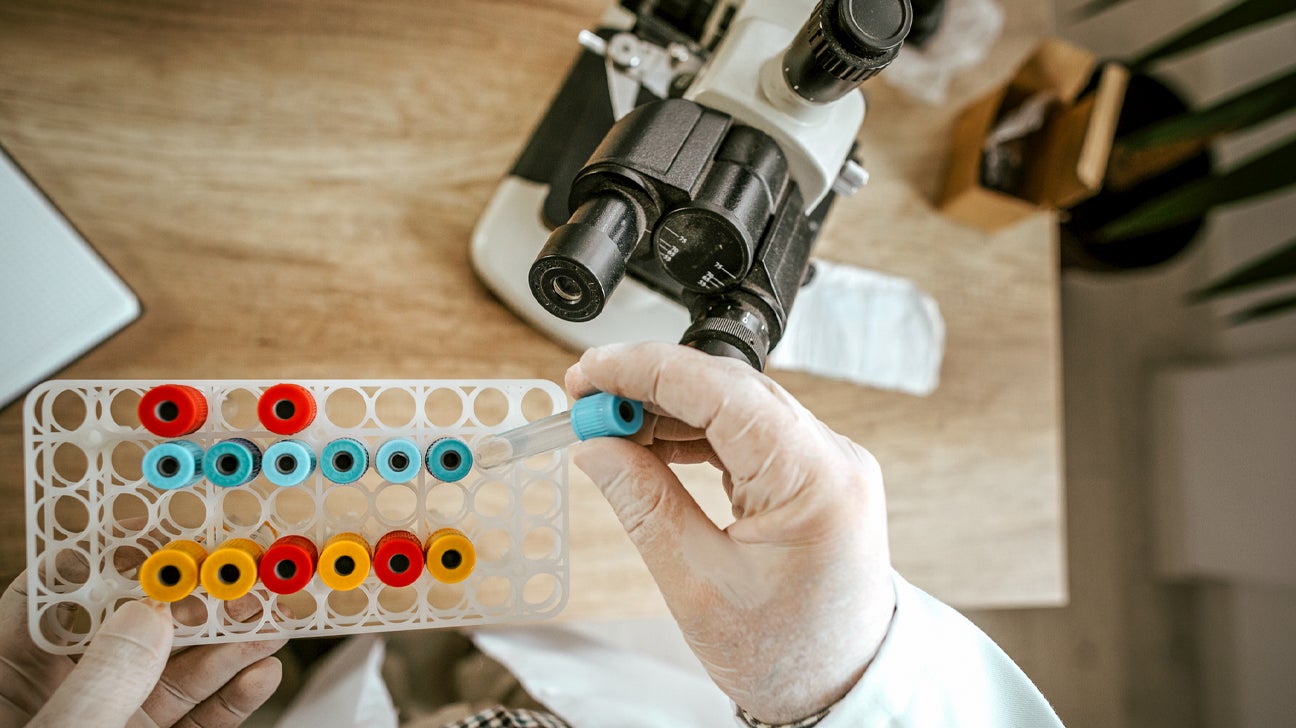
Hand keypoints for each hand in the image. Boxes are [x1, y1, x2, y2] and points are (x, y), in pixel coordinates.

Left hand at [0, 559, 283, 727]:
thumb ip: (102, 680)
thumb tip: (149, 614)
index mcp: (13, 681)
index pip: (53, 600)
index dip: (103, 560)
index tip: (155, 532)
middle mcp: (66, 696)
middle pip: (134, 629)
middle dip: (192, 600)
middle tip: (240, 576)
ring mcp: (113, 723)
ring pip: (177, 672)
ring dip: (229, 644)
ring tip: (270, 618)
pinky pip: (198, 719)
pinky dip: (234, 697)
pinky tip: (261, 672)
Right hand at [566, 343, 895, 723]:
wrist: (843, 687)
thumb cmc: (786, 654)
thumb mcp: (697, 584)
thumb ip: (644, 504)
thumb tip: (597, 445)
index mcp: (814, 479)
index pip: (722, 391)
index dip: (646, 370)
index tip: (589, 372)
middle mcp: (832, 457)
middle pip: (730, 390)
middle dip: (652, 385)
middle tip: (585, 399)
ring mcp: (827, 463)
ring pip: (737, 406)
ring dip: (669, 408)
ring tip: (609, 426)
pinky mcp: (814, 475)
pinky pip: (749, 433)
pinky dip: (696, 432)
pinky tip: (651, 442)